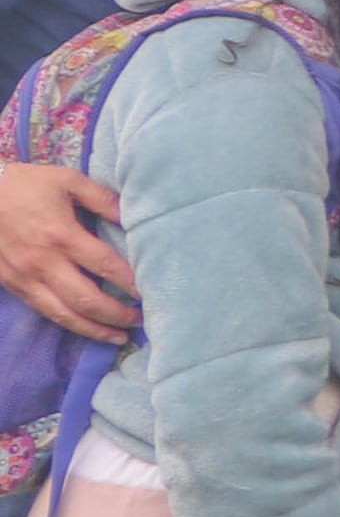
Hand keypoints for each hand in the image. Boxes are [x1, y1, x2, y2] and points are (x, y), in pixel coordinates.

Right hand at [0, 160, 136, 343]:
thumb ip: (102, 199)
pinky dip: (67, 323)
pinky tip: (85, 327)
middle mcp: (44, 262)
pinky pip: (43, 310)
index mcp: (62, 235)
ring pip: (63, 314)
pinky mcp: (12, 285)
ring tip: (119, 336)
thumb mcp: (68, 181)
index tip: (148, 293)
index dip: (130, 282)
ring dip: (94, 329)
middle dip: (116, 314)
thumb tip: (132, 218)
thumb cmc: (24, 185)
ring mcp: (25, 277)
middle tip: (140, 319)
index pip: (105, 266)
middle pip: (86, 299)